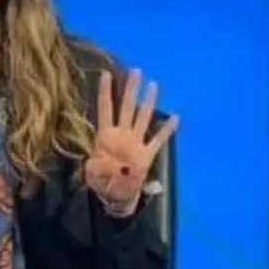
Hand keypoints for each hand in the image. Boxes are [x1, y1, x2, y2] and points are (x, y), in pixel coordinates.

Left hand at [85, 69, 178, 215]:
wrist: (116, 197)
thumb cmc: (102, 183)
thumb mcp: (92, 175)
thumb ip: (95, 166)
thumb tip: (101, 161)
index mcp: (106, 137)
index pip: (105, 109)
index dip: (105, 92)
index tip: (105, 74)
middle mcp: (122, 135)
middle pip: (127, 108)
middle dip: (130, 89)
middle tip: (135, 71)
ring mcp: (135, 143)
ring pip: (142, 118)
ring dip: (148, 102)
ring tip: (153, 85)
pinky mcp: (147, 154)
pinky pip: (158, 140)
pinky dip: (166, 130)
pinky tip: (175, 118)